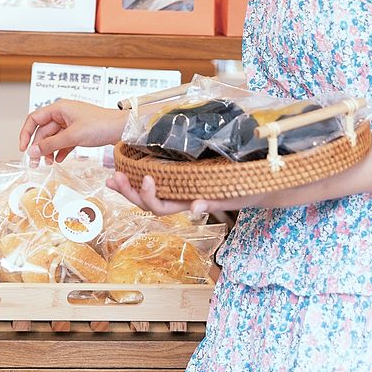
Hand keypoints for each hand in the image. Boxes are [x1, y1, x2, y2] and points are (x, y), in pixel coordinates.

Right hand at [19, 100, 124, 163]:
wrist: (123, 129)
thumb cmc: (101, 125)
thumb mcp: (72, 136)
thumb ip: (50, 144)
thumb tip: (32, 151)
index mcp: (60, 108)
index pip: (34, 118)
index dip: (26, 133)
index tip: (23, 148)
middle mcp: (64, 114)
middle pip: (43, 130)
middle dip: (38, 146)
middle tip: (35, 163)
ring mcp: (72, 123)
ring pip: (53, 137)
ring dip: (49, 150)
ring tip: (48, 164)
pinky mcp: (79, 131)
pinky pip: (64, 141)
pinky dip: (60, 150)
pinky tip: (59, 160)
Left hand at [105, 170, 255, 216]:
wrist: (258, 180)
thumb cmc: (246, 189)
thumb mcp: (232, 196)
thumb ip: (213, 203)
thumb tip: (194, 209)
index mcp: (188, 202)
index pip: (162, 207)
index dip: (150, 196)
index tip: (146, 178)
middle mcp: (180, 197)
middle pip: (148, 202)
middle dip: (130, 191)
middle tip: (115, 178)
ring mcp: (179, 186)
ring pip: (149, 191)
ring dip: (129, 184)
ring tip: (113, 174)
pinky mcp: (181, 173)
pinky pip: (158, 176)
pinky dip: (141, 172)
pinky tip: (129, 163)